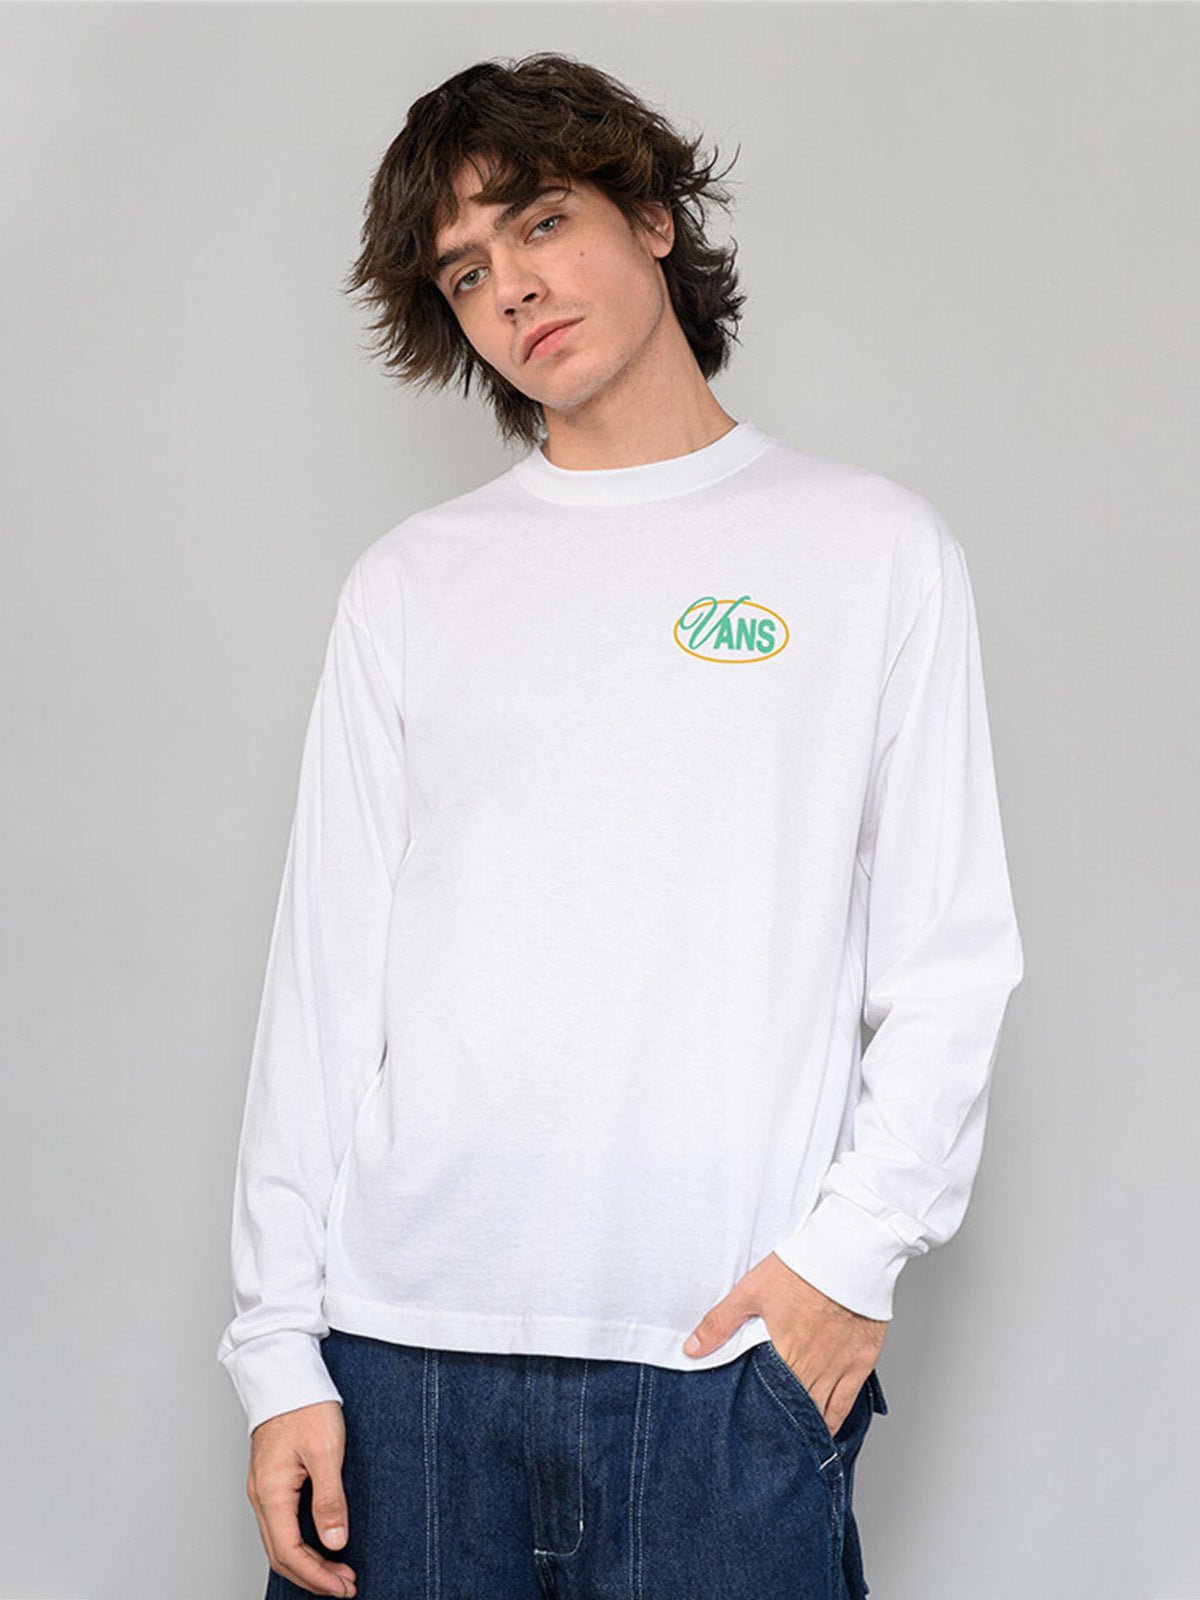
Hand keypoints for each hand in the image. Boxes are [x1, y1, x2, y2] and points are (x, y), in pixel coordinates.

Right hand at [247, 1400, 356, 1597]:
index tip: (343, 1587)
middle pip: (281, 1554)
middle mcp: (261, 1495)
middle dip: (313, 1577)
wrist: (286, 1372)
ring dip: (309, 1562)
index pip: (289, 1552)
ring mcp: (264, 1488)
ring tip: (340, 1571)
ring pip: (280, 1541)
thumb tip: (335, 1543)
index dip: (316, 1576)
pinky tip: (323, 1542)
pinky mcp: (272, 1480)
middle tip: (346, 1586)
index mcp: (271, 1492)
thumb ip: (330, 1499)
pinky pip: (282, 1524)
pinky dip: (302, 1542)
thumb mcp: (326, 1450)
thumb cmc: (306, 1404)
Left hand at [682, 1252, 886, 1436]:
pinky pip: (847, 1404)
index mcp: (785, 1352)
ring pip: (821, 1414)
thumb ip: (720, 1322)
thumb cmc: (803, 1267)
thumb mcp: (751, 1289)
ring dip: (805, 1428)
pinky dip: (834, 1421)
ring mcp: (840, 1368)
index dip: (757, 1418)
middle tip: (766, 1440)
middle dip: (780, 1427)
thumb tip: (692, 1350)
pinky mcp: (861, 1362)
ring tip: (790, 1442)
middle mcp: (813, 1367)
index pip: (768, 1399)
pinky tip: (824, 1431)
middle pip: (794, 1411)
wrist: (851, 1252)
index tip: (747, 1430)